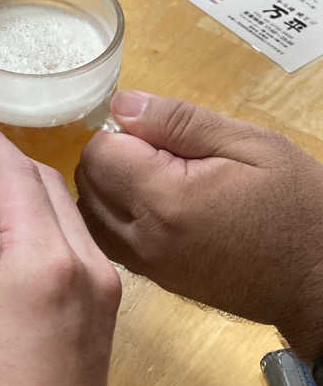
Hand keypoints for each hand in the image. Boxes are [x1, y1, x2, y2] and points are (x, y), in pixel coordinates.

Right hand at [0, 125, 146, 385]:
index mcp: (46, 260)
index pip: (20, 173)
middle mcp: (86, 265)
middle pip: (49, 186)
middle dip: (6, 165)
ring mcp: (102, 292)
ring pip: (65, 217)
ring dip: (24, 198)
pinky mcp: (101, 318)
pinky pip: (71, 251)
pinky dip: (38, 234)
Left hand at [76, 91, 322, 359]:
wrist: (321, 281)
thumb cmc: (298, 207)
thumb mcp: (251, 145)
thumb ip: (178, 121)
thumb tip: (120, 104)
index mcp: (165, 200)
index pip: (99, 151)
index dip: (124, 132)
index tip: (160, 135)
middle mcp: (143, 238)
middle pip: (86, 182)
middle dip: (111, 157)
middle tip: (162, 153)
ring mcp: (146, 266)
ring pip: (88, 215)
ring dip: (107, 187)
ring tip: (155, 177)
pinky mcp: (154, 281)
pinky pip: (107, 240)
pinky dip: (114, 217)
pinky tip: (152, 205)